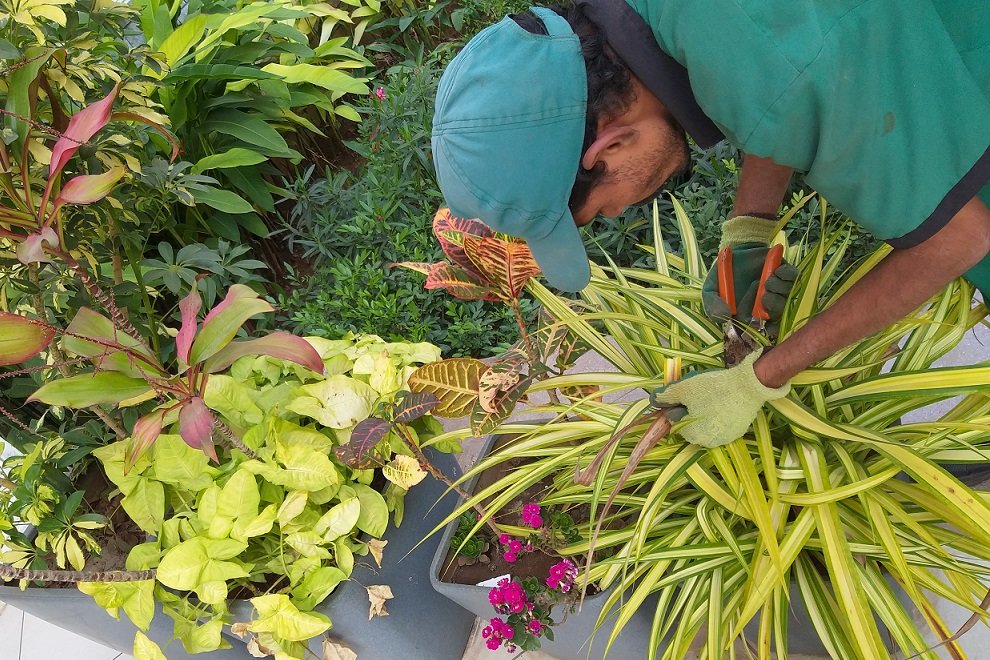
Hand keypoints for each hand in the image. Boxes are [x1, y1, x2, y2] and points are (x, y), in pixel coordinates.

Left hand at [649, 349, 789, 447]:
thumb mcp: (684, 389)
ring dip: (705, 413)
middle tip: (699, 394)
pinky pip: (722, 423)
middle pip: (691, 424)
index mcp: (692, 435)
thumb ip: (666, 396)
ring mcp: (726, 438)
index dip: (678, 406)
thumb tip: (653, 400)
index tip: (686, 394)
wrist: (748, 386)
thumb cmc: (712, 389)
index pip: (676, 421)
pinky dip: (720, 415)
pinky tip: (724, 402)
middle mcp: (708, 442)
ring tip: (712, 396)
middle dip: (692, 410)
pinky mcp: (738, 431)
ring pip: (707, 424)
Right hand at [702, 216, 797, 334]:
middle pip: (780, 314)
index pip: (765, 330)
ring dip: (779, 289)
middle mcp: (768, 305)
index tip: (767, 325)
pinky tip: (775, 272)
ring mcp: (779, 290)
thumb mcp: (710, 290)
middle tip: (764, 297)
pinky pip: (794, 278)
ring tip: (767, 280)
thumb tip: (723, 317)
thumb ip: (712, 305)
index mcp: (751, 315)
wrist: (733, 250)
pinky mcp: (786, 275)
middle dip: (774, 306)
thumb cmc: (723, 275)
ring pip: (788, 296)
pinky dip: (786, 275)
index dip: (769, 330)